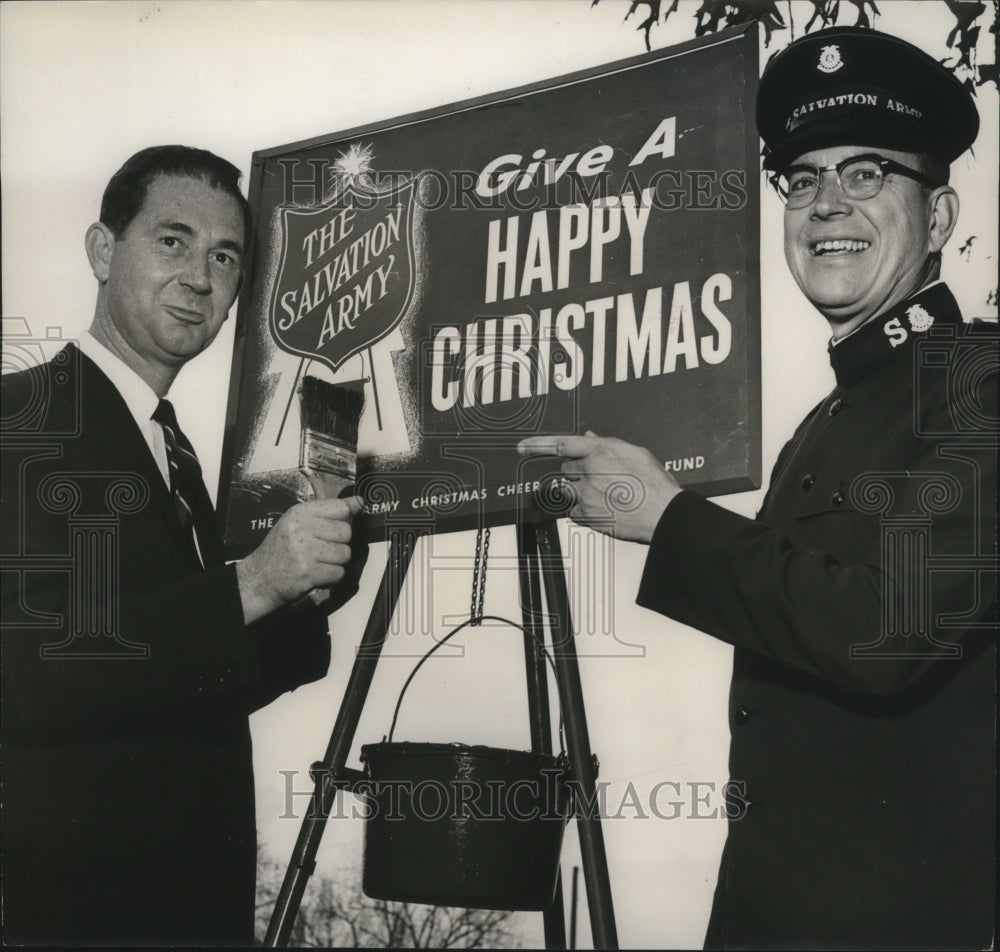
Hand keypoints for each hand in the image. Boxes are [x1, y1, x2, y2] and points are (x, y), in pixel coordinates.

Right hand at [236, 496, 362, 623]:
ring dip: (336, 562)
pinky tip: (318, 575)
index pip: (341, 508)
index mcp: (299, 513)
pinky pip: (339, 573)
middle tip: (322, 550)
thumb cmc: (282, 550)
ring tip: (318, 563)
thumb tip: (360, 501)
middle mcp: (301, 529)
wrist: (258, 580)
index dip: (345, 519)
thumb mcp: (298, 523)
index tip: (336, 527)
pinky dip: (332, 577)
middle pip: (346, 532)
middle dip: (340, 544)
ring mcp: (304, 551)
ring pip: (345, 554)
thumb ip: (330, 512)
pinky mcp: (308, 573)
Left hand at [517, 432, 680, 542]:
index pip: (562, 444)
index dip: (539, 445)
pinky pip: (575, 511)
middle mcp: (589, 471)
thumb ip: (607, 444)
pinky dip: (585, 511)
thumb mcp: (635, 453)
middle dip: (578, 474)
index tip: (522, 447)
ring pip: (570, 491)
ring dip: (581, 492)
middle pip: (567, 471)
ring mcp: (586, 495)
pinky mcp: (587, 515)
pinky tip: (606, 509)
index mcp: (601, 451)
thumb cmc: (655, 484)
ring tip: (607, 496)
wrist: (663, 513)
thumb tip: (589, 436)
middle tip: (601, 480)